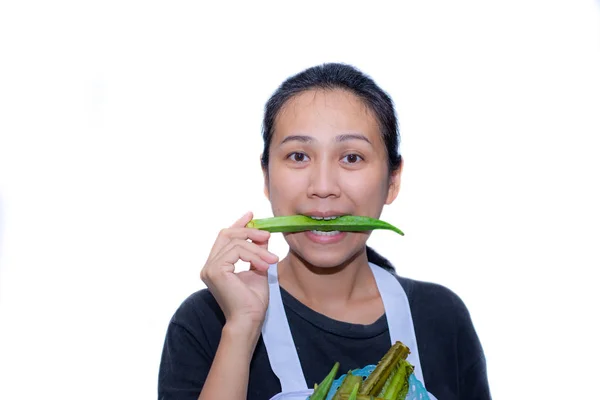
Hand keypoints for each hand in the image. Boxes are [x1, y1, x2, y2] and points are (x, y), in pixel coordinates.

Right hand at [200, 211, 278, 327]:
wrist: (249, 320)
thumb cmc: (253, 301)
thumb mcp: (258, 269)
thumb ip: (257, 251)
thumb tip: (262, 234)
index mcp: (216, 266)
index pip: (225, 237)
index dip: (238, 224)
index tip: (251, 215)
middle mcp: (209, 266)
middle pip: (226, 234)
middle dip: (249, 231)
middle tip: (267, 234)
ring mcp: (209, 268)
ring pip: (236, 243)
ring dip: (258, 248)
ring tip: (272, 259)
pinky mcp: (215, 271)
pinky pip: (237, 251)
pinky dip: (254, 255)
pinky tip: (264, 265)